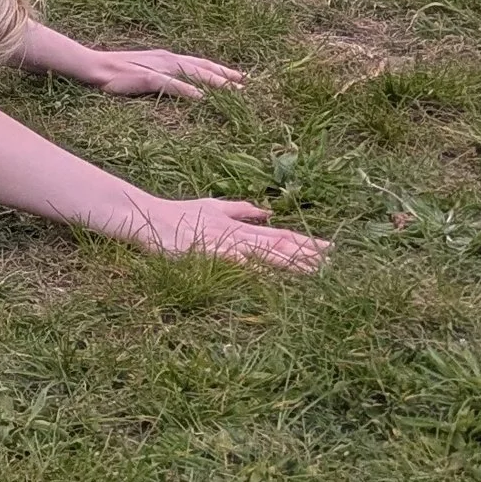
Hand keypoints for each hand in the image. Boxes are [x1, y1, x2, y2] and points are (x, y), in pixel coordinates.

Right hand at [82, 46, 245, 98]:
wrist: (93, 66)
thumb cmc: (116, 73)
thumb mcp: (145, 73)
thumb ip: (163, 77)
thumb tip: (179, 86)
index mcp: (167, 58)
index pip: (200, 63)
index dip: (220, 70)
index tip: (240, 77)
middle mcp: (167, 59)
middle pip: (202, 67)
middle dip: (225, 75)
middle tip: (246, 84)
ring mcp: (157, 67)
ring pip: (192, 73)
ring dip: (214, 82)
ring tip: (233, 90)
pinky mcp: (146, 77)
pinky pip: (171, 84)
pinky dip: (187, 89)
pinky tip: (200, 97)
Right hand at [102, 193, 329, 270]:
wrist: (148, 216)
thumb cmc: (178, 215)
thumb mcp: (214, 207)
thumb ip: (241, 210)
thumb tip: (267, 211)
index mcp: (240, 227)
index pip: (280, 235)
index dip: (305, 242)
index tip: (330, 248)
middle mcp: (237, 235)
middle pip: (278, 244)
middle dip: (306, 253)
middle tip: (333, 259)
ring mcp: (223, 244)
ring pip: (263, 254)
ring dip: (290, 262)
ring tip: (314, 270)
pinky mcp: (207, 252)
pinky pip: (236, 262)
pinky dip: (254, 267)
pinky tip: (269, 274)